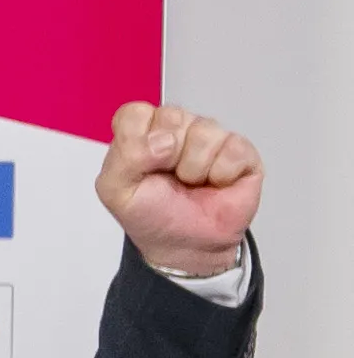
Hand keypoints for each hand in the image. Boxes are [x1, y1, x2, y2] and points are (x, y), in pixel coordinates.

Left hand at [107, 100, 267, 271]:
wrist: (187, 245)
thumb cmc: (152, 215)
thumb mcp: (116, 191)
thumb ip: (124, 158)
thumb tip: (163, 141)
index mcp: (143, 133)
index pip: (135, 112)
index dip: (137, 141)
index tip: (142, 166)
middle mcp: (177, 129)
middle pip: (172, 116)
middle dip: (167, 157)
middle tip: (170, 177)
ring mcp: (210, 137)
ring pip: (205, 130)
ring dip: (194, 168)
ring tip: (192, 182)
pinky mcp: (240, 151)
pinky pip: (233, 149)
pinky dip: (221, 174)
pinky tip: (216, 183)